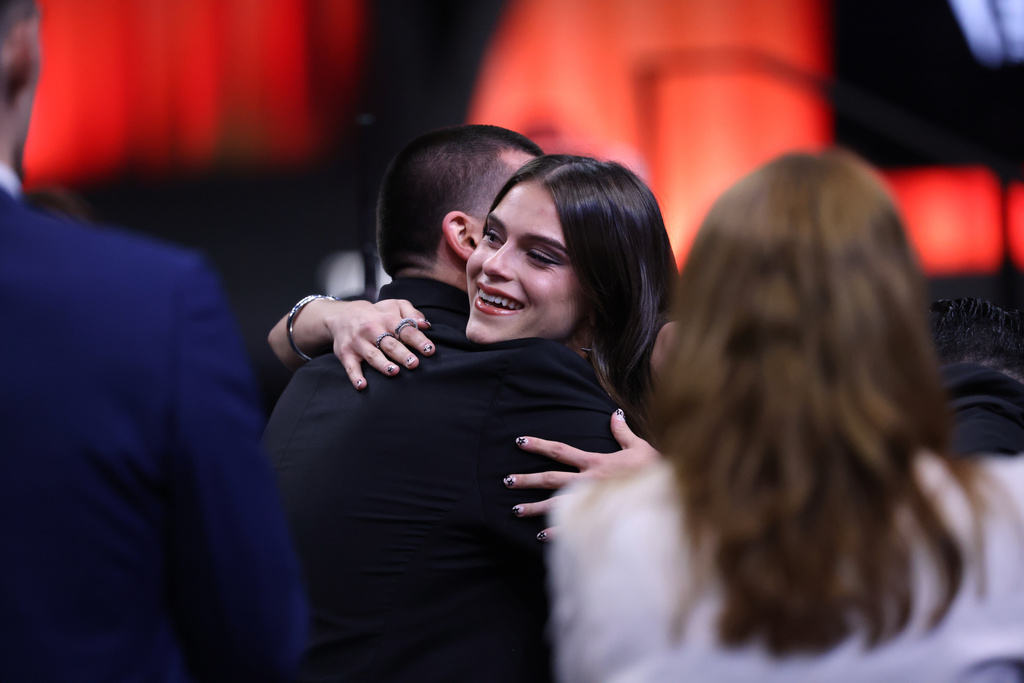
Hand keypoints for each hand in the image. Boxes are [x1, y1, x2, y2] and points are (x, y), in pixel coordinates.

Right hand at [322, 299, 433, 389]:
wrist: (343, 315)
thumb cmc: (376, 314)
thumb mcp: (394, 305)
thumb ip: (412, 313)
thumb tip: (425, 325)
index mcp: (386, 319)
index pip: (405, 330)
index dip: (418, 340)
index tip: (429, 350)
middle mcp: (371, 330)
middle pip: (389, 344)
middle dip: (402, 354)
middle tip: (414, 364)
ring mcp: (358, 342)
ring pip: (372, 355)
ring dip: (382, 364)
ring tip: (394, 372)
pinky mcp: (346, 353)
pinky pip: (350, 366)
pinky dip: (355, 376)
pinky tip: (362, 385)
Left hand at [505, 409, 659, 539]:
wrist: (670, 493)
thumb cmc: (657, 469)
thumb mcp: (640, 446)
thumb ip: (622, 432)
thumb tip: (615, 414)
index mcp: (596, 462)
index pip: (561, 451)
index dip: (539, 445)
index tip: (519, 442)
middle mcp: (589, 481)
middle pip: (551, 479)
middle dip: (527, 480)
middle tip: (506, 480)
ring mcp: (593, 501)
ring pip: (557, 504)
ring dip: (534, 508)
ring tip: (514, 510)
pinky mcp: (601, 518)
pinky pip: (574, 526)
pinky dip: (557, 531)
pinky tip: (540, 536)